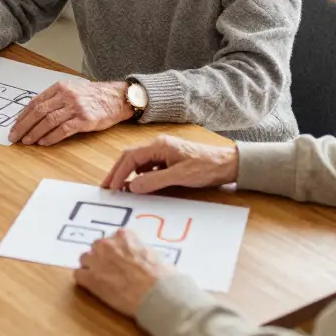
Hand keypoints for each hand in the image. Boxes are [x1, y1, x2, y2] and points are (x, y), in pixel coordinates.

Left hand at [9, 80, 133, 145]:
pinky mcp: (84, 120)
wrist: (117, 98)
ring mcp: (75, 107)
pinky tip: (43, 142)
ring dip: (35, 133)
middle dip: (24, 126)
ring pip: (48, 121)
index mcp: (60, 87)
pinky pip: (63, 130)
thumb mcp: (72, 89)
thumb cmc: (93, 96)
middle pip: (39, 112)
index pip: (36, 102)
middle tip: (14, 136)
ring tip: (26, 141)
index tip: (15, 126)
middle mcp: (66, 95)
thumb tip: (33, 113)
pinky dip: (51, 137)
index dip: (23, 116)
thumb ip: (54, 98)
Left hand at [74, 229, 174, 318]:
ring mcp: (95, 260)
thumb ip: (139, 252)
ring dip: (92, 268)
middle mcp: (106, 244)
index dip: (116, 252)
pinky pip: (78, 275)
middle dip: (102, 258)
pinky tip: (95, 289)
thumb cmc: (161, 277)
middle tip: (112, 272)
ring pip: (85, 259)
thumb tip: (140, 258)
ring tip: (103, 281)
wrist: (156, 294)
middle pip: (97, 248)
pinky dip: (85, 282)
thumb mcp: (154, 255)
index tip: (121, 261)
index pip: (113, 239)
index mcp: (123, 236)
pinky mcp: (89, 278)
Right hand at [101, 135, 238, 193]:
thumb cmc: (206, 167)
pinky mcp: (168, 160)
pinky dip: (139, 177)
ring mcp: (163, 153)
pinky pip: (148, 168)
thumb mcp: (180, 176)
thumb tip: (131, 187)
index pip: (130, 157)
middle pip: (130, 158)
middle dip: (117, 172)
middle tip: (106, 188)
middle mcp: (158, 146)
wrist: (228, 164)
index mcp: (159, 145)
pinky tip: (138, 187)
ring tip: (119, 190)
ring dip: (127, 175)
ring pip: (138, 163)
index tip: (111, 188)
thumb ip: (154, 181)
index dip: (118, 173)